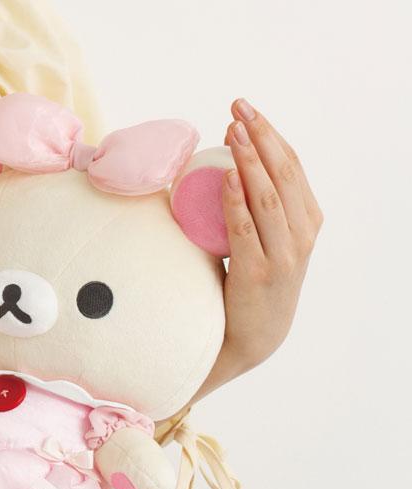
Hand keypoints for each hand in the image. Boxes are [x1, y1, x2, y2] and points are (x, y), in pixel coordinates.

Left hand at [193, 98, 322, 400]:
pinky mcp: (258, 273)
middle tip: (237, 107)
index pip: (292, 167)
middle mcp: (302, 235)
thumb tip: (226, 169)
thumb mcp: (269, 243)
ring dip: (250, 158)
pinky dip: (236, 200)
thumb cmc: (254, 284)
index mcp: (307, 221)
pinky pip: (245, 230)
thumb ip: (260, 212)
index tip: (244, 111)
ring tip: (232, 129)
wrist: (254, 338)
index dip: (269, 136)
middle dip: (260, 136)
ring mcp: (283, 255)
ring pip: (268, 196)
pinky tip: (225, 176)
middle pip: (284, 173)